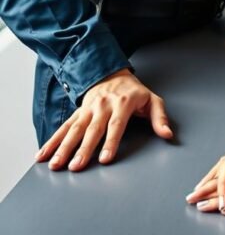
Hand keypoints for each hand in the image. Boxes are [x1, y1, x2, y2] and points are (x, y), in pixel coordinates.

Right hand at [35, 68, 172, 171]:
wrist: (111, 72)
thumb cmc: (134, 91)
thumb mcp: (151, 100)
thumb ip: (159, 118)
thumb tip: (167, 135)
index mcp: (122, 103)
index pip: (115, 125)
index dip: (110, 142)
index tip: (104, 159)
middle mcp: (102, 106)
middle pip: (92, 130)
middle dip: (84, 149)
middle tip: (76, 166)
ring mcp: (88, 109)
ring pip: (74, 129)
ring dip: (63, 147)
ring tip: (56, 164)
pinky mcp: (77, 112)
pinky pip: (64, 127)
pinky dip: (52, 141)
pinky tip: (43, 155)